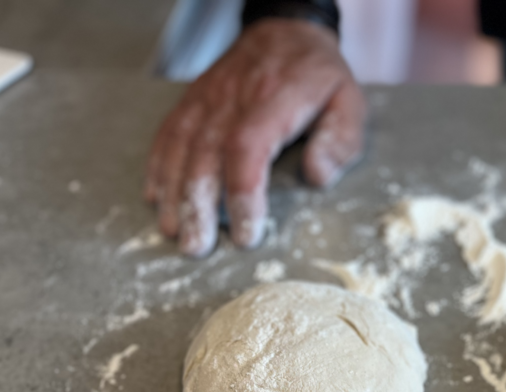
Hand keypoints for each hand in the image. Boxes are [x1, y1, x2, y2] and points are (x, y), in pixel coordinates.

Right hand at [145, 19, 365, 256]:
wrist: (287, 30)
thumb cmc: (321, 78)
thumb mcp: (349, 103)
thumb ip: (339, 141)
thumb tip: (316, 176)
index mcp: (276, 98)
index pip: (248, 147)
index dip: (243, 193)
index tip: (246, 233)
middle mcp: (234, 97)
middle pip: (206, 153)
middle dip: (198, 204)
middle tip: (197, 246)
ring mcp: (208, 97)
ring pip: (181, 146)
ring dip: (174, 193)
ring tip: (173, 231)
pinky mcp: (193, 100)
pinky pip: (168, 133)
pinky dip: (159, 167)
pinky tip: (156, 197)